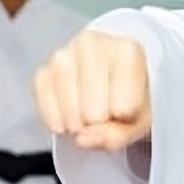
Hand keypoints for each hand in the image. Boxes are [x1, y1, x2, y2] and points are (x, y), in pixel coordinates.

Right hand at [34, 30, 152, 151]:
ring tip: (86, 118)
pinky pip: (45, 106)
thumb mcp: (139, 121)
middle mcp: (92, 44)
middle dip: (99, 124)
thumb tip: (82, 139)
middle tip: (105, 115)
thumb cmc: (130, 97)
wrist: (111, 80)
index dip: (124, 121)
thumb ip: (117, 135)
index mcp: (126, 50)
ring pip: (69, 110)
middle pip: (94, 112)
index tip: (128, 109)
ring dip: (77, 125)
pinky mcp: (43, 71)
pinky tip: (66, 122)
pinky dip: (55, 120)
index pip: (124, 107)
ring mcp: (64, 55)